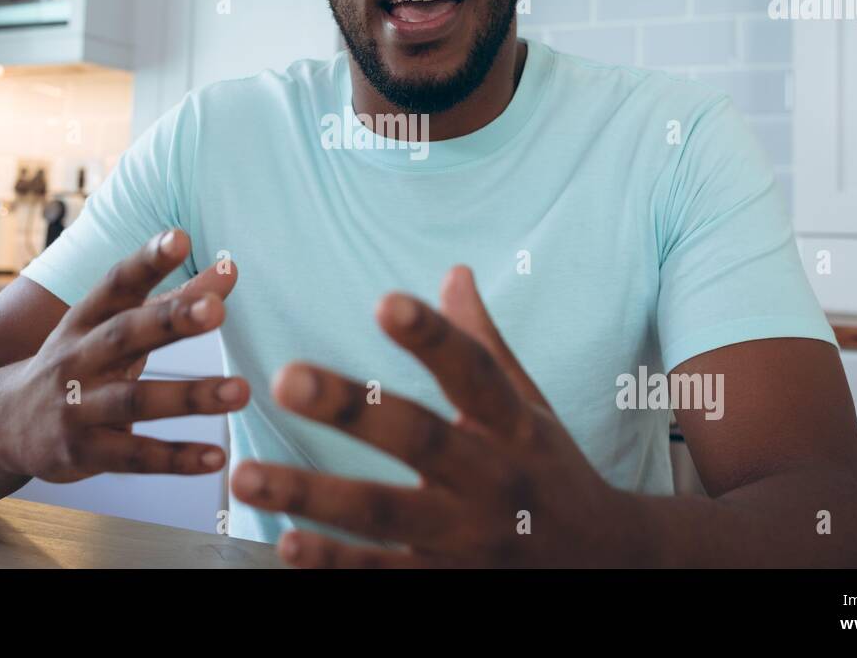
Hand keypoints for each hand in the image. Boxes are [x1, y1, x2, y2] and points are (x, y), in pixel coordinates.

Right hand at [0, 229, 248, 482]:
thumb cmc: (77, 362)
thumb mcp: (112, 327)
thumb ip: (174, 301)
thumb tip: (231, 269)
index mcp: (85, 319)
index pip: (115, 284)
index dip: (146, 261)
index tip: (179, 237)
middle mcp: (76, 359)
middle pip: (123, 335)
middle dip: (169, 321)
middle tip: (216, 309)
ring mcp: (76, 407)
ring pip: (135, 400)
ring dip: (189, 396)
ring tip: (240, 391)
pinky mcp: (83, 453)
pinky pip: (134, 456)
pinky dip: (176, 459)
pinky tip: (216, 458)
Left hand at [230, 265, 637, 566]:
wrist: (608, 567)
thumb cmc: (552, 472)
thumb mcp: (529, 407)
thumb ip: (483, 344)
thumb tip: (454, 272)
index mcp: (513, 425)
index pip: (473, 371)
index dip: (433, 336)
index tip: (388, 302)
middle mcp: (492, 478)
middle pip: (420, 439)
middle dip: (352, 410)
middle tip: (286, 378)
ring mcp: (469, 538)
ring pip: (384, 514)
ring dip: (313, 495)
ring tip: (248, 475)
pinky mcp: (448, 585)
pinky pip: (384, 576)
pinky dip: (335, 564)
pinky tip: (286, 544)